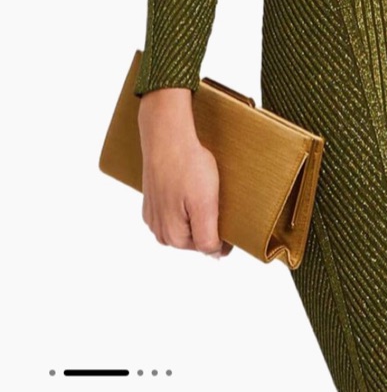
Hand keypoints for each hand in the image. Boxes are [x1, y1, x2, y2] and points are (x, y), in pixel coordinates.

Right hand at [138, 87, 233, 258]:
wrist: (167, 135)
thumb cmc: (188, 166)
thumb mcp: (205, 205)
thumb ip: (208, 236)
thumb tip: (214, 256)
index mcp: (173, 236)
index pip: (208, 246)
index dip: (224, 231)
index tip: (229, 211)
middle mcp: (159, 231)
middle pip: (196, 236)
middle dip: (208, 220)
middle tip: (216, 196)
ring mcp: (153, 215)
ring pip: (186, 222)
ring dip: (196, 211)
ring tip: (202, 188)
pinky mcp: (152, 199)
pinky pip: (175, 208)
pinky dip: (185, 200)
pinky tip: (189, 184)